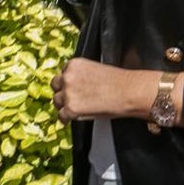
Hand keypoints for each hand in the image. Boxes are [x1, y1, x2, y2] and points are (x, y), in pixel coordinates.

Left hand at [51, 58, 176, 123]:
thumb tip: (77, 85)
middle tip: (70, 98)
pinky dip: (66, 119)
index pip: (63, 72)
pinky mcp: (71, 109)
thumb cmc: (118, 81)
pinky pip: (61, 116)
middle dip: (62, 92)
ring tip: (73, 109)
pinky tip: (70, 120)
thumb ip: (81, 75)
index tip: (72, 87)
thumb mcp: (95, 69)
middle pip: (55, 86)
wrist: (128, 91)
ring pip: (56, 101)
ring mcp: (68, 93)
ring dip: (63, 105)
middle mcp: (68, 77)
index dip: (67, 81)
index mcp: (74, 64)